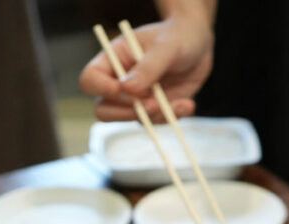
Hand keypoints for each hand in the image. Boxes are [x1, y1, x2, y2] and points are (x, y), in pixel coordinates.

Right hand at [79, 17, 213, 120]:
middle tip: (152, 104)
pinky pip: (155, 122)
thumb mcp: (167, 46)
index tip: (128, 89)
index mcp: (113, 59)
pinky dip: (171, 117)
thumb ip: (148, 66)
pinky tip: (187, 104)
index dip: (102, 89)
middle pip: (103, 110)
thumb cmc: (178, 36)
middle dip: (127, 112)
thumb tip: (127, 88)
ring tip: (179, 102)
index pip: (90, 79)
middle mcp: (119, 82)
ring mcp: (136, 98)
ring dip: (154, 116)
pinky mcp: (153, 108)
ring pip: (131, 120)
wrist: (198, 45)